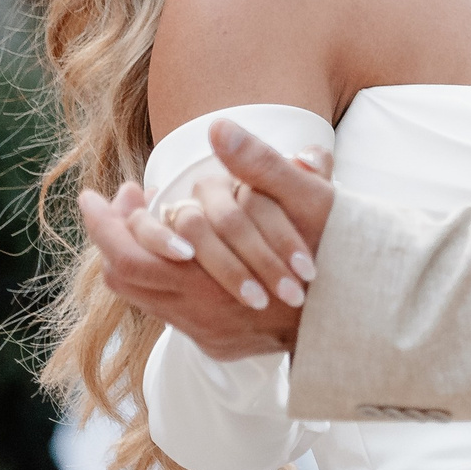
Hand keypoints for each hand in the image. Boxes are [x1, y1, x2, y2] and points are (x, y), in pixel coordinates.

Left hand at [77, 119, 339, 360]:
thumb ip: (260, 165)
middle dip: (112, 236)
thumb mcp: (310, 201)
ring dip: (137, 255)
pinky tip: (182, 251)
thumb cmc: (344, 256)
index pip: (128, 254)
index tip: (103, 191)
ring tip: (148, 218)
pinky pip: (171, 311)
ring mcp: (207, 332)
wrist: (367, 323)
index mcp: (208, 280)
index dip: (106, 222)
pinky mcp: (221, 343)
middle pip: (125, 277)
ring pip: (145, 296)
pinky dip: (164, 276)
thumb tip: (218, 126)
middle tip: (117, 201)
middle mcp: (198, 313)